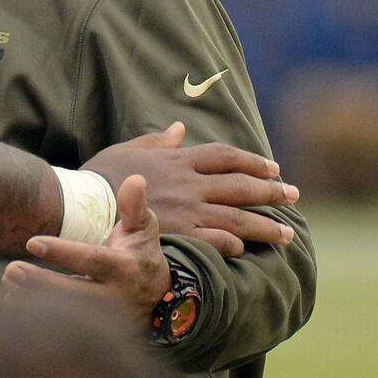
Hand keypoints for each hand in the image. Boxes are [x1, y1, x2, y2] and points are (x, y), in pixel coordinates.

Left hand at [3, 175, 169, 329]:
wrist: (157, 296)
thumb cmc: (140, 253)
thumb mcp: (143, 228)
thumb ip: (134, 206)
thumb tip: (136, 179)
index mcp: (125, 269)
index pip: (91, 260)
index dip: (62, 252)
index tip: (32, 242)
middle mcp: (116, 299)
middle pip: (75, 294)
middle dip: (41, 283)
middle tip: (11, 270)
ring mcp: (105, 321)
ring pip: (66, 315)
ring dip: (32, 300)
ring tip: (8, 281)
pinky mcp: (94, 334)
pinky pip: (64, 330)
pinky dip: (36, 319)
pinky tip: (12, 301)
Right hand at [82, 121, 297, 256]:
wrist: (83, 202)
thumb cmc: (101, 176)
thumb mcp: (129, 149)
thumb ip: (159, 141)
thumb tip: (179, 128)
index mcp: (179, 160)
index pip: (226, 157)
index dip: (253, 161)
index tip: (273, 168)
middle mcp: (190, 184)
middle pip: (241, 186)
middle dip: (271, 191)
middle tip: (294, 196)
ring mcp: (187, 211)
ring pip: (238, 217)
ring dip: (266, 225)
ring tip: (287, 234)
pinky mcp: (180, 235)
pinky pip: (218, 241)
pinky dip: (235, 244)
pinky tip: (246, 249)